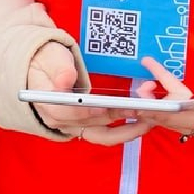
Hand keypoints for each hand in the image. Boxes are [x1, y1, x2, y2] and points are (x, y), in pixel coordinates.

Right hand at [24, 41, 151, 145]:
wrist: (45, 66)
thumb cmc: (48, 61)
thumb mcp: (52, 59)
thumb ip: (60, 70)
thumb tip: (64, 82)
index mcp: (50, 106)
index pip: (67, 115)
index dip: (86, 111)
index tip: (103, 107)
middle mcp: (63, 121)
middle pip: (92, 127)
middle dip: (118, 122)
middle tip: (140, 112)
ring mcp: (76, 125)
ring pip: (102, 134)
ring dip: (126, 130)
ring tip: (148, 120)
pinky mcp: (87, 123)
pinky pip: (106, 131)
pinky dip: (123, 127)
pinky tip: (140, 119)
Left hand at [132, 50, 193, 144]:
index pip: (191, 121)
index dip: (166, 115)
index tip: (145, 107)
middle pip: (182, 122)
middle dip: (159, 106)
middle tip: (140, 90)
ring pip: (181, 118)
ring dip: (163, 101)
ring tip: (146, 82)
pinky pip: (185, 114)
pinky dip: (173, 99)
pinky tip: (158, 81)